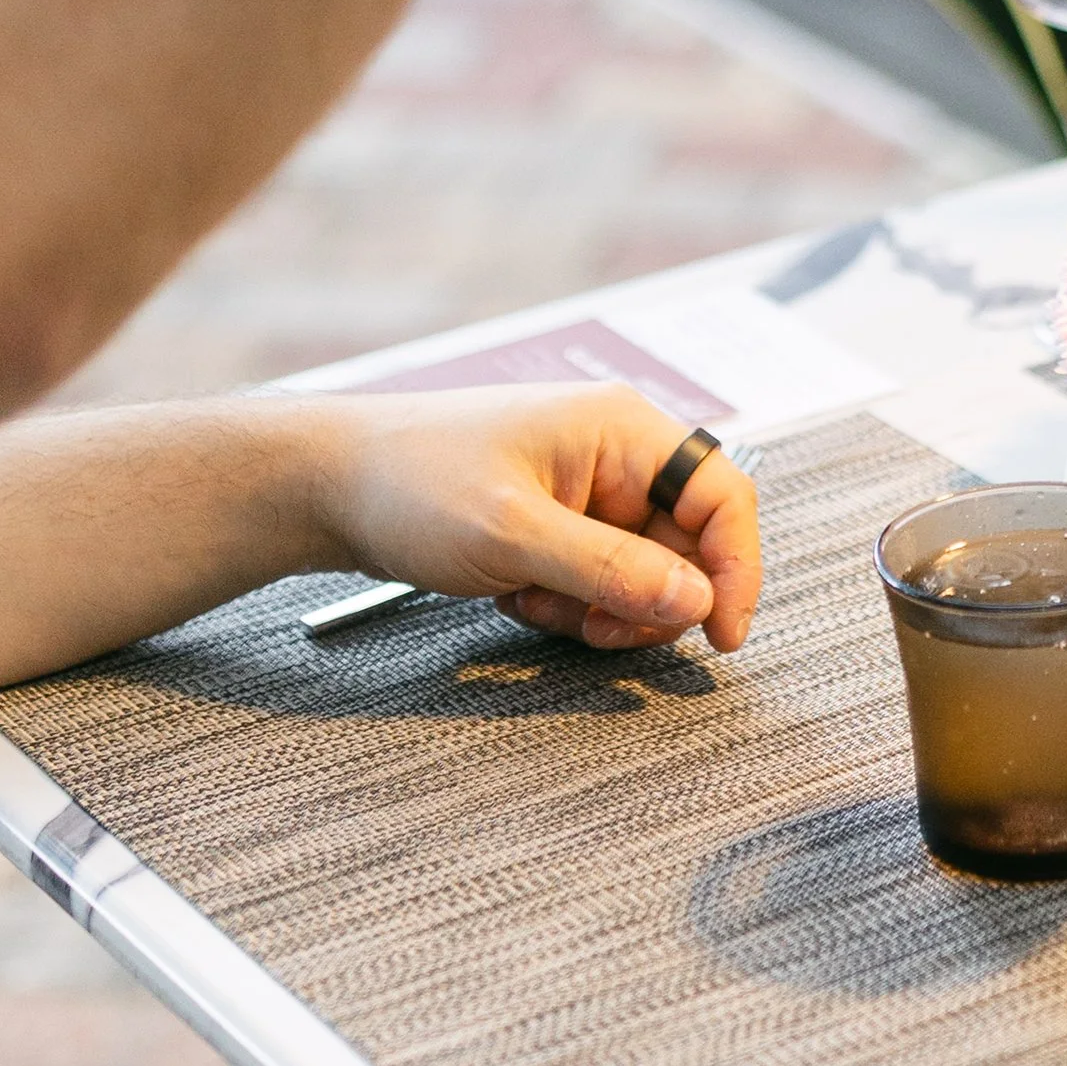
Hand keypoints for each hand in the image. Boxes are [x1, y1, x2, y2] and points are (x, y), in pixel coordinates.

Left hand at [307, 384, 761, 652]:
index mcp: (620, 428)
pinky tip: (514, 595)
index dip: (735, 568)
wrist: (330, 485)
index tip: (722, 637)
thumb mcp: (514, 535)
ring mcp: (585, 487)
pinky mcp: (557, 521)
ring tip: (534, 603)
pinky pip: (597, 578)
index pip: (722, 493)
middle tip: (591, 629)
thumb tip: (695, 602)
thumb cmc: (412, 483)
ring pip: (640, 573)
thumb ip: (612, 570)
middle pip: (685, 546)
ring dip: (599, 608)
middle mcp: (614, 453)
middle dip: (645, 602)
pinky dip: (566, 603)